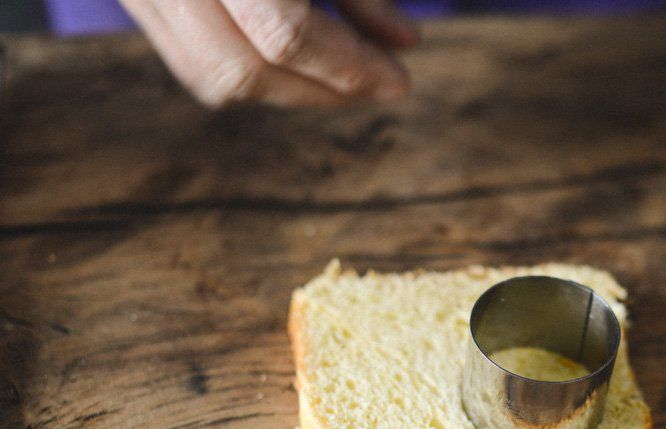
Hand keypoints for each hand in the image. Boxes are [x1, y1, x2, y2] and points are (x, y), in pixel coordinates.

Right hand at [119, 0, 419, 107]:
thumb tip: (404, 42)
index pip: (283, 31)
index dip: (348, 67)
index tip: (398, 80)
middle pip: (240, 69)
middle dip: (322, 91)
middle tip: (379, 84)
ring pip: (210, 75)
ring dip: (289, 90)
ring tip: (347, 76)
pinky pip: (191, 58)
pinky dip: (252, 71)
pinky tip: (304, 59)